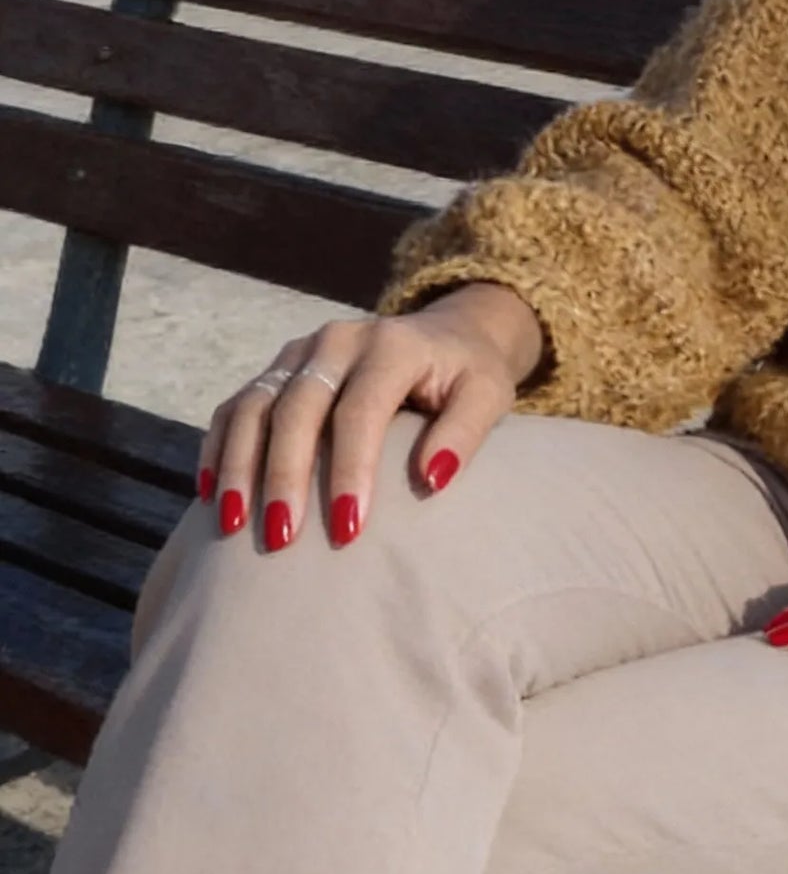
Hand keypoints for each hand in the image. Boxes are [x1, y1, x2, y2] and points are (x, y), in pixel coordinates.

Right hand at [197, 283, 543, 551]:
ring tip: (233, 526)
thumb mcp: (488, 395)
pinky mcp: (278, 368)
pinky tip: (211, 495)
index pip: (361, 411)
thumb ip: (464, 432)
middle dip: (285, 476)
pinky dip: (219, 448)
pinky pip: (235, 406)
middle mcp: (338, 340)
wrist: (449, 333)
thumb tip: (431, 480)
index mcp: (391, 345)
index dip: (350, 470)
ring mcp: (301, 351)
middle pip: (297, 408)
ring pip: (254, 406)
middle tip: (282, 540)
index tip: (348, 530)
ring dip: (240, 466)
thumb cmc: (468, 375)